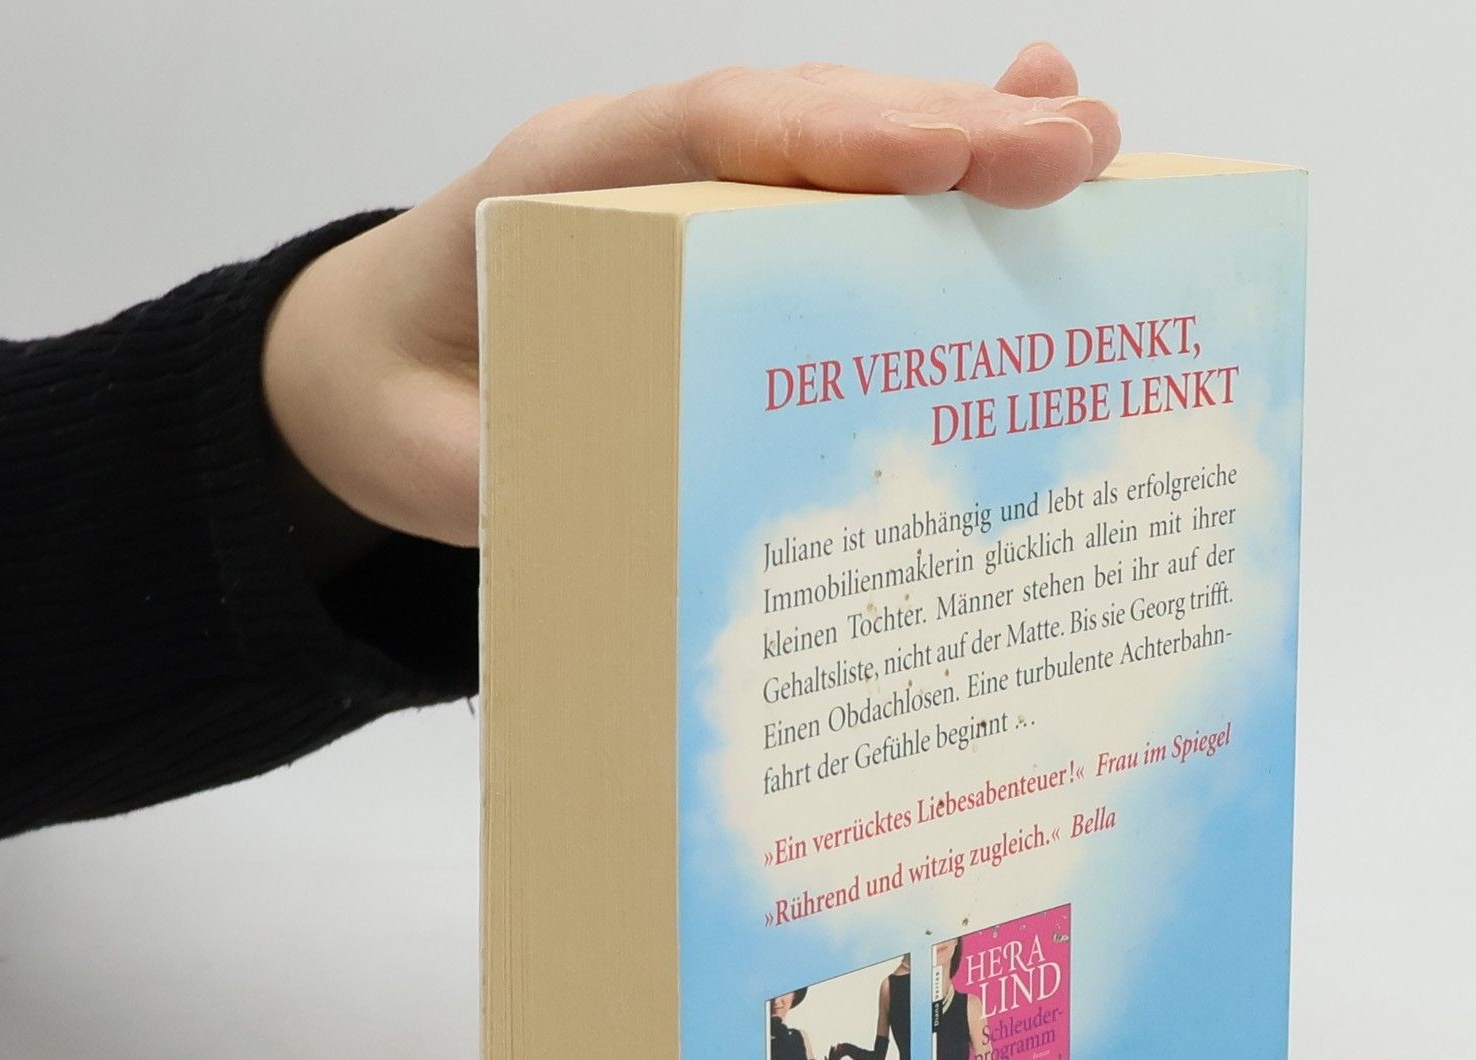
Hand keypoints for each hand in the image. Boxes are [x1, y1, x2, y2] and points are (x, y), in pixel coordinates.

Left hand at [262, 44, 1119, 554]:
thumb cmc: (411, 400)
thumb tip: (642, 523)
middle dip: (952, 130)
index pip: (716, 133)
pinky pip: (849, 208)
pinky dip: (943, 190)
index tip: (943, 157)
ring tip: (1097, 147)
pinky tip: (1031, 164)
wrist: (378, 373)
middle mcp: (653, 172)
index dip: (833, 138)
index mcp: (567, 188)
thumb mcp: (444, 456)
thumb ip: (523, 477)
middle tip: (1083, 150)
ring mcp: (707, 202)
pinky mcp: (738, 249)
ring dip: (974, 146)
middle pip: (816, 121)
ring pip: (852, 150)